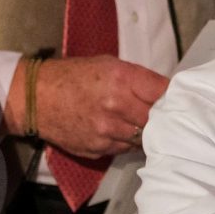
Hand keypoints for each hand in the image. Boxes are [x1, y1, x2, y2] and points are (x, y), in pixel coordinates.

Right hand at [4, 55, 168, 158]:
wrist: (36, 97)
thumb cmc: (73, 75)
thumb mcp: (107, 64)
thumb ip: (137, 79)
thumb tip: (164, 92)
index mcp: (121, 79)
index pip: (163, 93)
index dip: (173, 96)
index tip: (178, 98)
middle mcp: (116, 106)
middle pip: (157, 119)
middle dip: (162, 117)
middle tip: (164, 114)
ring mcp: (107, 131)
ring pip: (143, 138)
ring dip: (145, 132)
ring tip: (139, 122)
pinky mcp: (98, 149)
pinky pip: (125, 148)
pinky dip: (127, 141)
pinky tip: (120, 131)